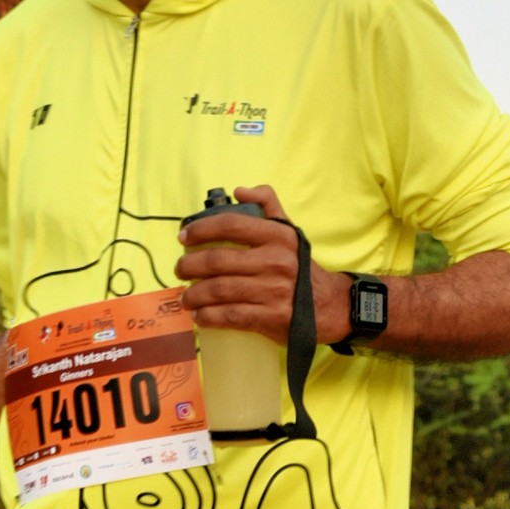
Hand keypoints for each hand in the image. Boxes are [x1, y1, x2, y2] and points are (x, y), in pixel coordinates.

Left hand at [177, 185, 349, 344]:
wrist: (329, 305)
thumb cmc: (301, 267)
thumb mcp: (289, 231)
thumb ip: (268, 205)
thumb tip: (240, 191)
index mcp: (277, 236)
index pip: (230, 226)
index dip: (200, 230)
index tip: (183, 238)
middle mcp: (275, 261)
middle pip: (217, 261)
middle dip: (189, 266)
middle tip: (180, 271)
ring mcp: (273, 291)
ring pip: (219, 290)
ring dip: (194, 295)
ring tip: (186, 297)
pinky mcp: (270, 317)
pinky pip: (230, 316)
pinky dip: (208, 317)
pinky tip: (199, 316)